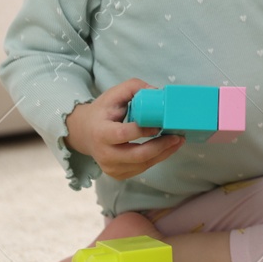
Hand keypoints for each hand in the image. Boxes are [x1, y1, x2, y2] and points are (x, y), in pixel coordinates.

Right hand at [64, 78, 184, 181]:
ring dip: (163, 154)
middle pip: (137, 155)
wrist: (85, 133)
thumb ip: (133, 87)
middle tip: (177, 137)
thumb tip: (157, 92)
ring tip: (177, 141)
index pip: (122, 134)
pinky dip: (156, 159)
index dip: (142, 131)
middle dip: (161, 146)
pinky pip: (142, 168)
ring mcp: (111, 167)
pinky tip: (166, 149)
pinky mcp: (118, 174)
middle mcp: (104, 154)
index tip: (160, 124)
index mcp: (100, 132)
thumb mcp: (113, 95)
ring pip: (142, 164)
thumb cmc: (102, 112)